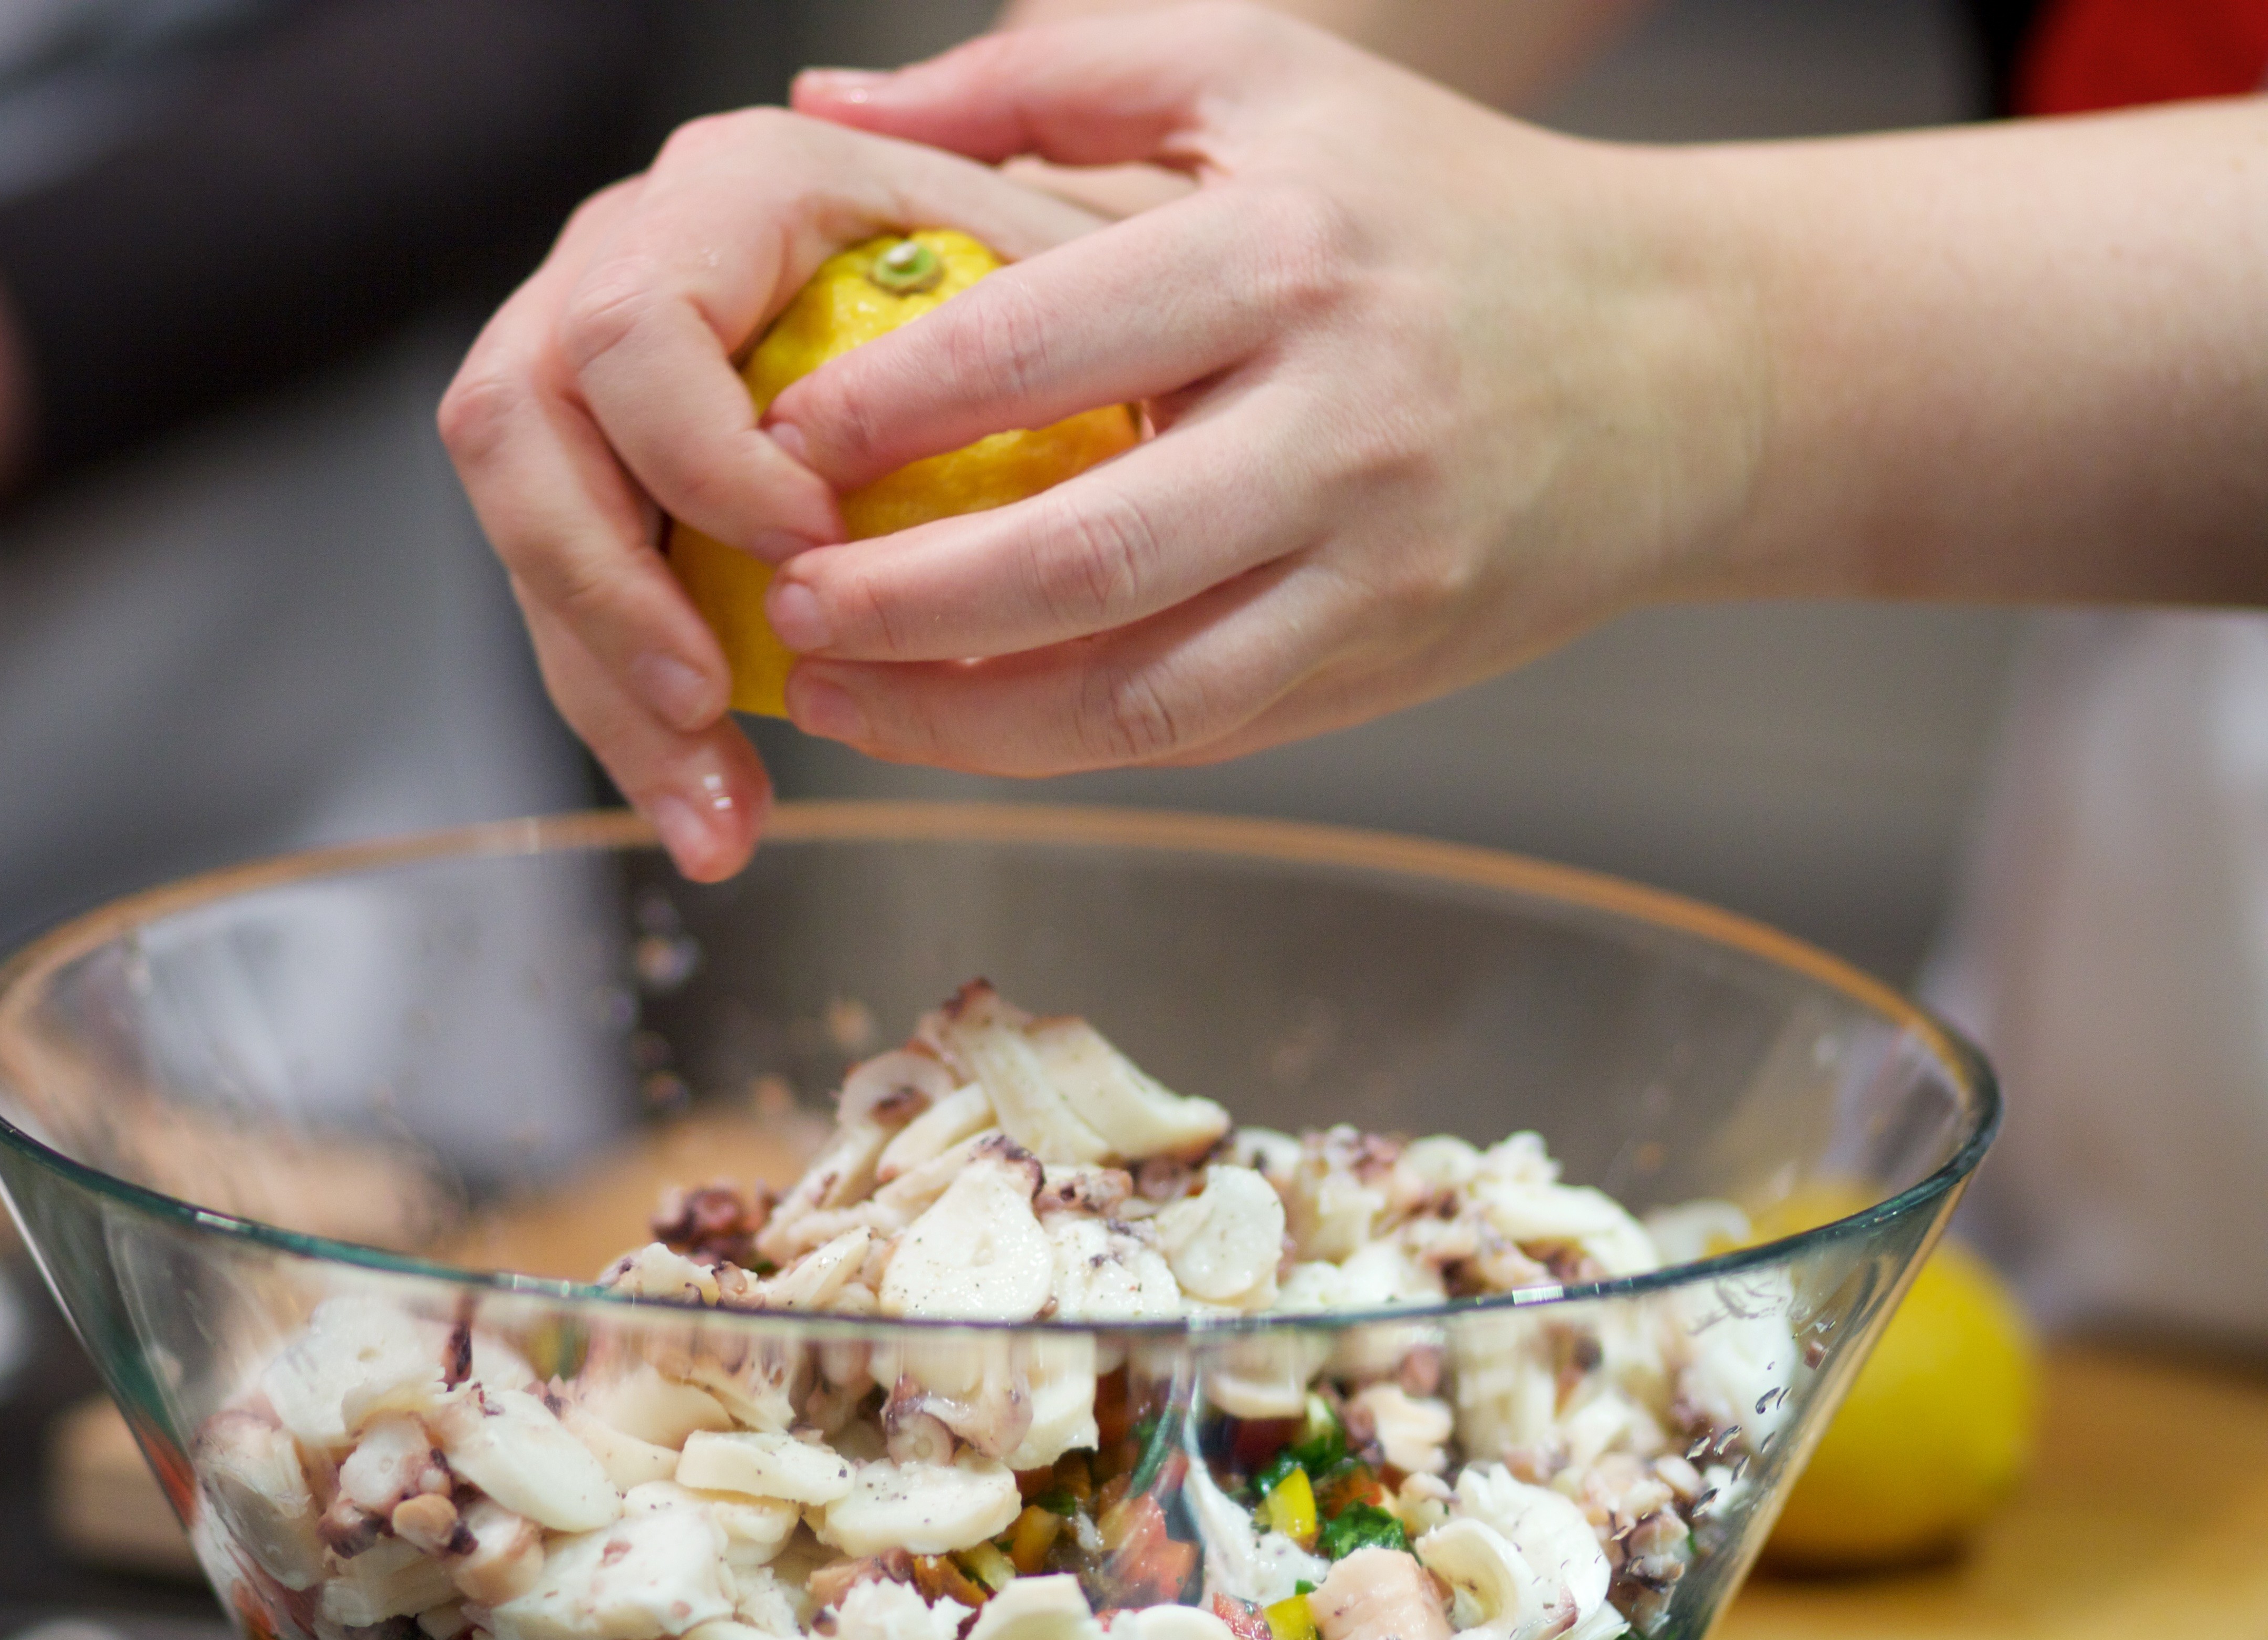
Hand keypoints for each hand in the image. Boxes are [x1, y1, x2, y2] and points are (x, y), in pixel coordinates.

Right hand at [438, 112, 1107, 879]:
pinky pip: (576, 603)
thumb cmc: (1057, 279)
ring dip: (610, 694)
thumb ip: (1040, 286)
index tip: (807, 546)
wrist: (1038, 308)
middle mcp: (629, 260)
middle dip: (609, 595)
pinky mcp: (603, 483)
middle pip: (521, 426)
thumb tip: (1038, 368)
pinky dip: (637, 720)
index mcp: (737, 190)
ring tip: (713, 817)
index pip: (637, 321)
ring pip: (527, 533)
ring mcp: (592, 374)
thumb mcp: (1071, 261)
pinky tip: (711, 802)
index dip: (697, 452)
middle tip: (708, 703)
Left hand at [758, 3, 1764, 776]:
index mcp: (1291, 251)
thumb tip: (832, 97)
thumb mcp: (1265, 79)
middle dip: (900, 597)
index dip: (884, 409)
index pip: (1043, 347)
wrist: (1685, 358)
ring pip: (1134, 684)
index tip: (772, 439)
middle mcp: (1342, 417)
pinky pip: (1195, 727)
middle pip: (1079, 549)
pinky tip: (958, 719)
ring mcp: (1375, 558)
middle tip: (777, 602)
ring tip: (831, 695)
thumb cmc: (1441, 206)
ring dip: (958, 711)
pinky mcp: (1388, 656)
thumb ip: (1046, 78)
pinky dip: (1057, 743)